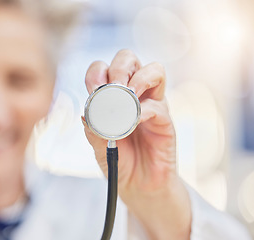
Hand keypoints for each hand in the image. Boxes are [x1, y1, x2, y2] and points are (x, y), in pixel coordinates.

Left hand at [83, 49, 190, 239]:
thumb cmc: (119, 162)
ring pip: (154, 70)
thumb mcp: (99, 147)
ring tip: (125, 97)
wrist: (138, 186)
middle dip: (118, 67)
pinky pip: (157, 106)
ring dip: (137, 78)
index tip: (92, 90)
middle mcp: (135, 95)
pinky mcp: (166, 121)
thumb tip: (87, 112)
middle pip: (130, 59)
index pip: (105, 69)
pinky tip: (130, 125)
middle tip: (111, 88)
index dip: (97, 73)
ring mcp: (152, 105)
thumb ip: (94, 129)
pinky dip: (140, 111)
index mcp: (114, 97)